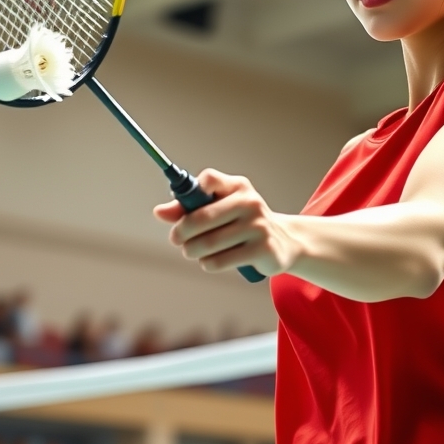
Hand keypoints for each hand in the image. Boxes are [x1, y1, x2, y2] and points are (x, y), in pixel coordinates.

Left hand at [153, 170, 296, 276]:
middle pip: (201, 217)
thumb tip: (159, 212)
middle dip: (181, 232)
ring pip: (207, 243)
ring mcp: (258, 226)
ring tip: (194, 252)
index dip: (189, 193)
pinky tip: (210, 261)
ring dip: (193, 251)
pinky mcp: (262, 250)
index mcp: (239, 187)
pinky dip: (208, 264)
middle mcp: (250, 203)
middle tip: (177, 240)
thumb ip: (189, 208)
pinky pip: (220, 261)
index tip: (182, 210)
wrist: (285, 242)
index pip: (208, 180)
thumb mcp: (220, 208)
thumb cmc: (244, 223)